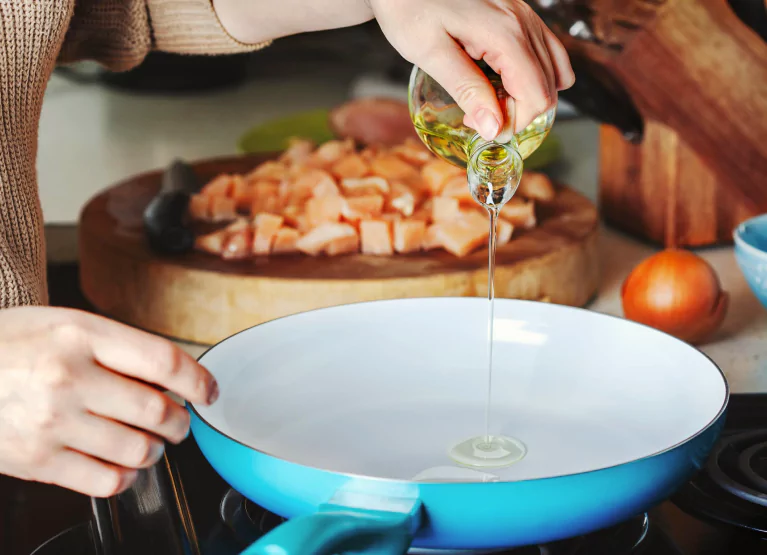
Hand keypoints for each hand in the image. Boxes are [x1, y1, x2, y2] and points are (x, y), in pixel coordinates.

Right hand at [0, 307, 217, 496]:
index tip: (209, 391)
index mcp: (81, 336)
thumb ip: (117, 347)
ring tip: (150, 443)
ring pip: (138, 450)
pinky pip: (106, 481)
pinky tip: (121, 465)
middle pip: (157, 411)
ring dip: (156, 451)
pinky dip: (126, 478)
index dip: (198, 380)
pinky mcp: (37, 460)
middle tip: (178, 422)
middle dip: (180, 422)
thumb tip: (172, 376)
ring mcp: (52, 422)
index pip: (162, 361)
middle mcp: (68, 378)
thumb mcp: (63, 324)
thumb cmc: (8, 345)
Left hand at [369, 0, 573, 138]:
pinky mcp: (519, 14)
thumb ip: (466, 90)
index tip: (482, 128)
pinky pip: (546, 51)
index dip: (514, 123)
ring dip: (526, 96)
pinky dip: (534, 75)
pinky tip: (505, 81)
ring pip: (553, 70)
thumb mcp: (430, 53)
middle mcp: (523, 22)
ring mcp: (525, 15)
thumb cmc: (409, 8)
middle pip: (547, 87)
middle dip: (518, 113)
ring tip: (489, 99)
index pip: (536, 96)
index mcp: (504, 34)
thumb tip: (493, 128)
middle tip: (479, 116)